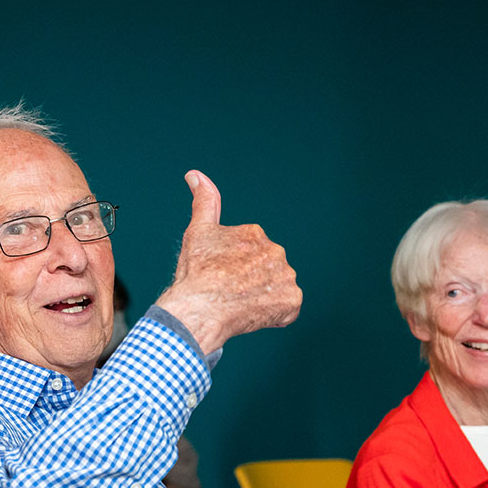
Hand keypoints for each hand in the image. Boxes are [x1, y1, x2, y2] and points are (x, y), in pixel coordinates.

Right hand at [155, 170, 301, 353]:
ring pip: (277, 288)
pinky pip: (287, 308)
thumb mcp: (198, 232)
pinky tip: (254, 313)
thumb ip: (204, 202)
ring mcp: (286, 276)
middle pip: (265, 271)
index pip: (250, 255)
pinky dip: (274, 314)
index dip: (234, 269)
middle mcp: (276, 251)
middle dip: (251, 282)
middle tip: (230, 293)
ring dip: (264, 297)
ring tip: (240, 304)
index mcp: (255, 233)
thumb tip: (195, 174)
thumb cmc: (196, 273)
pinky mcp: (292, 300)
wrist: (201, 308)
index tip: (221, 277)